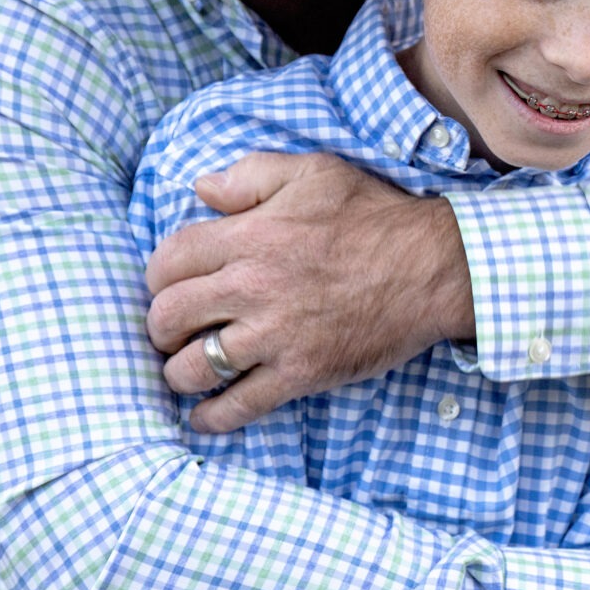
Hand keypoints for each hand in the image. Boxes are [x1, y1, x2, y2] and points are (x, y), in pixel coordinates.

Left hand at [145, 152, 475, 432]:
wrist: (432, 267)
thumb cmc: (372, 216)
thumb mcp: (312, 171)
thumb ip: (249, 175)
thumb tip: (199, 187)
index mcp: (248, 236)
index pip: (168, 262)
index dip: (158, 277)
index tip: (168, 286)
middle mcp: (251, 287)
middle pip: (168, 316)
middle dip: (160, 326)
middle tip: (173, 329)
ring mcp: (274, 335)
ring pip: (193, 366)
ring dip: (179, 371)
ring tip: (187, 368)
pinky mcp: (300, 374)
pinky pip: (240, 406)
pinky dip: (213, 417)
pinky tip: (204, 416)